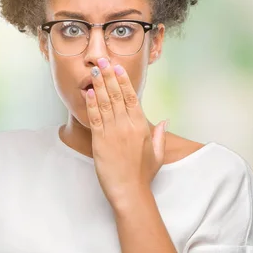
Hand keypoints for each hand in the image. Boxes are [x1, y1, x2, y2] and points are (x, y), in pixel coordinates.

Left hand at [85, 57, 168, 205]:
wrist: (129, 191)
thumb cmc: (143, 174)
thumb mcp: (157, 154)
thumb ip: (159, 134)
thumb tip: (164, 120)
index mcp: (141, 127)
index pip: (132, 97)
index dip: (124, 81)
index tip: (118, 68)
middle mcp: (127, 126)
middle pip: (117, 95)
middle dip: (108, 76)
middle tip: (102, 61)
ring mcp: (113, 133)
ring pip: (105, 103)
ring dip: (99, 85)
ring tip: (94, 71)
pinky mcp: (100, 141)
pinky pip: (95, 118)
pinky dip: (91, 104)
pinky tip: (88, 93)